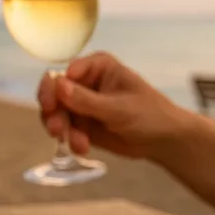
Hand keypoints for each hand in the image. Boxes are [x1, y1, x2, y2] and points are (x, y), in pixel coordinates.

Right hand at [37, 52, 190, 159]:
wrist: (163, 140)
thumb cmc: (149, 114)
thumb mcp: (118, 108)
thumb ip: (86, 99)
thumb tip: (58, 84)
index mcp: (96, 66)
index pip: (63, 73)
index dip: (52, 89)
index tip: (50, 107)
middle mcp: (85, 82)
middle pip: (54, 94)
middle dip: (54, 114)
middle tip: (57, 131)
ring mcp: (82, 104)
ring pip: (57, 114)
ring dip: (62, 130)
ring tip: (78, 144)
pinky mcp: (83, 124)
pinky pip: (66, 130)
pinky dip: (71, 140)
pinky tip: (83, 148)